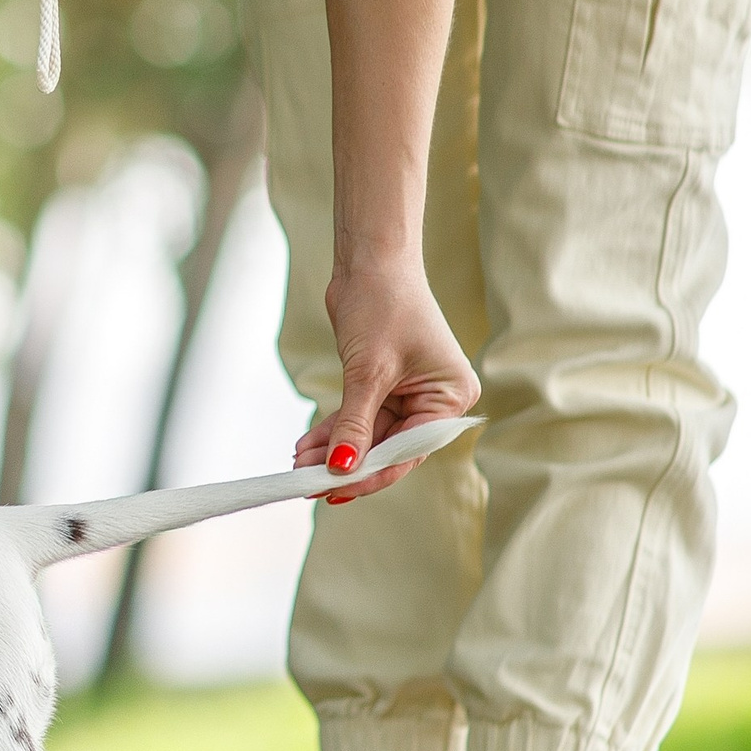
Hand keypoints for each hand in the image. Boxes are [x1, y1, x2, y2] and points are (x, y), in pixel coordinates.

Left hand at [295, 254, 478, 502]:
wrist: (369, 260)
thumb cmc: (383, 304)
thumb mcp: (368, 371)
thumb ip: (355, 424)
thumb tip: (340, 468)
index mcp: (450, 398)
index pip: (408, 451)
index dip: (371, 473)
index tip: (335, 490)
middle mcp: (436, 400)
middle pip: (389, 448)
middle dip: (347, 463)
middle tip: (307, 482)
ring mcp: (410, 393)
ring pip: (369, 436)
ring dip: (334, 450)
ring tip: (299, 465)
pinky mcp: (384, 385)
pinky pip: (360, 417)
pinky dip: (334, 430)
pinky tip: (306, 446)